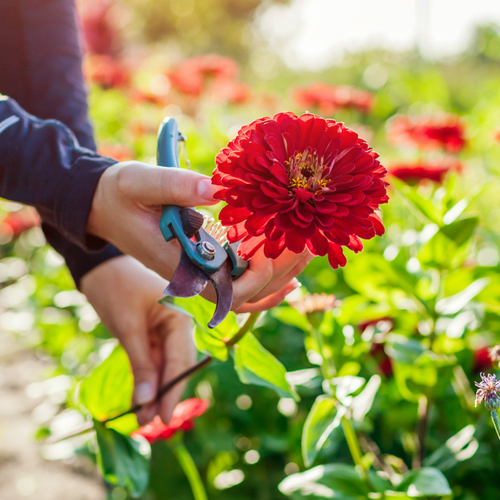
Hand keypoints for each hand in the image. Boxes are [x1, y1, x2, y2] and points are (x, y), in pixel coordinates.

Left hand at [80, 255, 195, 425]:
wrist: (101, 267)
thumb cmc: (116, 288)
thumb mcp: (128, 327)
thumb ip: (140, 364)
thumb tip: (146, 402)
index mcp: (181, 316)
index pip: (181, 359)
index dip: (173, 390)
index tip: (165, 417)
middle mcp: (179, 325)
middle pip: (177, 366)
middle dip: (164, 394)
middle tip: (152, 423)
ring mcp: (166, 330)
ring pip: (164, 367)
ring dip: (154, 390)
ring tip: (142, 418)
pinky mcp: (153, 335)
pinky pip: (153, 361)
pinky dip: (146, 379)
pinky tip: (140, 400)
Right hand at [87, 161, 311, 311]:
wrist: (104, 206)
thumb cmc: (121, 194)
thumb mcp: (142, 182)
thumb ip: (177, 185)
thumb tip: (218, 190)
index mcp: (177, 261)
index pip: (224, 290)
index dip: (256, 278)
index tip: (277, 247)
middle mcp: (190, 276)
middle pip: (243, 296)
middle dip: (279, 274)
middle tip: (309, 245)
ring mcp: (197, 274)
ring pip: (244, 296)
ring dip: (277, 280)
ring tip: (307, 255)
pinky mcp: (202, 265)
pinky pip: (237, 288)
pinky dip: (264, 287)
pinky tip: (287, 275)